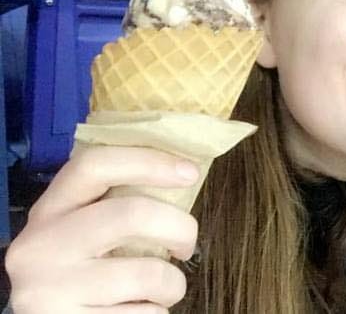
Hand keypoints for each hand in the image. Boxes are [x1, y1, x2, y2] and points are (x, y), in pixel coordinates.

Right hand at [6, 146, 199, 311]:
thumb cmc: (77, 277)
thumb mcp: (79, 235)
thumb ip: (112, 207)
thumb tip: (180, 175)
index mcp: (49, 211)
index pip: (94, 165)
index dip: (149, 162)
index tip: (189, 172)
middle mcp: (41, 246)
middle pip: (132, 214)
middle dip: (180, 228)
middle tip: (186, 246)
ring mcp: (50, 289)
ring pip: (148, 274)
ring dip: (173, 284)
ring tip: (163, 289)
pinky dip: (156, 312)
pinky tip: (138, 311)